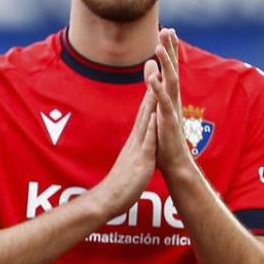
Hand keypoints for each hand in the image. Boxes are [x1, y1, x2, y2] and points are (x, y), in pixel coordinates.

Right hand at [84, 84, 158, 220]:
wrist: (107, 202)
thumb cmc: (119, 185)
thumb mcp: (131, 162)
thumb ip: (136, 149)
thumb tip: (141, 141)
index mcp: (136, 140)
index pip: (144, 111)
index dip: (150, 90)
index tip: (154, 71)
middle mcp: (136, 139)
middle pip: (144, 107)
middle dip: (151, 84)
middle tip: (154, 61)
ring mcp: (138, 148)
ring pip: (146, 119)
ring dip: (151, 99)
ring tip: (156, 78)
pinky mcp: (141, 161)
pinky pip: (147, 141)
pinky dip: (152, 126)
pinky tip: (156, 113)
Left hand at [145, 28, 195, 178]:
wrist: (173, 162)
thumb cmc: (164, 136)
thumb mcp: (157, 107)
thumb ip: (154, 86)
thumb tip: (149, 67)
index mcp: (170, 96)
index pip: (170, 68)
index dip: (169, 50)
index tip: (167, 30)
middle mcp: (173, 99)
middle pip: (173, 70)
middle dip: (170, 50)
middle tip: (168, 29)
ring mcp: (171, 109)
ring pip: (169, 83)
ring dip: (165, 65)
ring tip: (158, 48)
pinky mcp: (168, 121)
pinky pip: (162, 102)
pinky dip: (157, 89)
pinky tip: (151, 77)